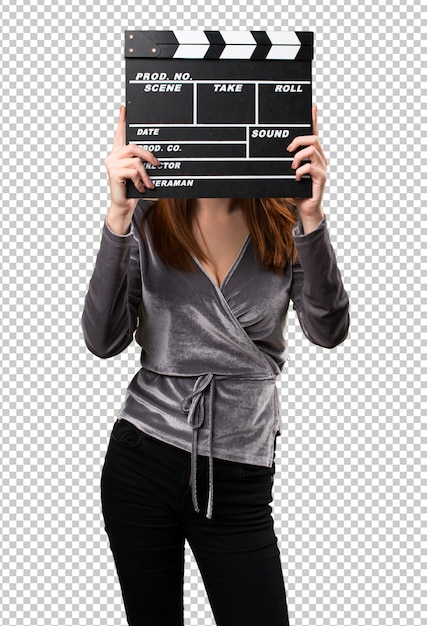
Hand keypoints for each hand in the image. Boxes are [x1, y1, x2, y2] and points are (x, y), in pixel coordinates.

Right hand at [104, 105, 159, 232]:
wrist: (124, 205)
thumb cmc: (133, 189)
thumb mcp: (139, 174)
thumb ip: (142, 163)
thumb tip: (155, 158)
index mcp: (118, 154)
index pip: (119, 134)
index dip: (122, 120)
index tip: (124, 107)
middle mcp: (113, 156)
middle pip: (132, 146)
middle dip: (148, 155)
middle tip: (157, 164)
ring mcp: (111, 164)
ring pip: (136, 161)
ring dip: (146, 174)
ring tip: (149, 184)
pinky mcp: (113, 172)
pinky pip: (133, 171)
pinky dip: (141, 181)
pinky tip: (141, 188)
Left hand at [287, 104, 327, 232]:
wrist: (305, 208)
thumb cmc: (297, 190)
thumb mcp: (289, 173)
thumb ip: (286, 162)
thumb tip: (272, 153)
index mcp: (313, 155)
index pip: (314, 133)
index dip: (314, 119)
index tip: (312, 106)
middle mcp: (320, 159)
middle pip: (314, 138)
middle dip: (299, 140)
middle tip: (288, 150)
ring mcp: (322, 168)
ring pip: (313, 150)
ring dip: (298, 157)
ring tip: (292, 168)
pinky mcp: (322, 179)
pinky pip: (311, 168)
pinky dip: (301, 171)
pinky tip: (296, 178)